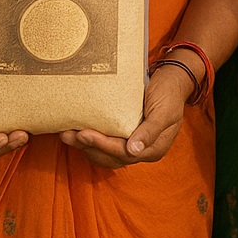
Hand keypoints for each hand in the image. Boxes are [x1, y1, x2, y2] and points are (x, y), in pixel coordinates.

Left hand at [59, 63, 190, 167]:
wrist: (171, 79)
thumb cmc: (168, 92)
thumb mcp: (164, 110)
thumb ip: (150, 131)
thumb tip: (134, 150)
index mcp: (154, 149)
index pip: (124, 153)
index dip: (103, 145)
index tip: (85, 134)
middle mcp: (141, 151)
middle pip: (110, 157)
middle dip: (88, 146)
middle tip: (68, 134)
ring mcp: (131, 145)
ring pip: (103, 154)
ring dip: (84, 146)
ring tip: (66, 134)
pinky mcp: (122, 137)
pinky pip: (103, 145)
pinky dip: (89, 140)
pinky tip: (76, 131)